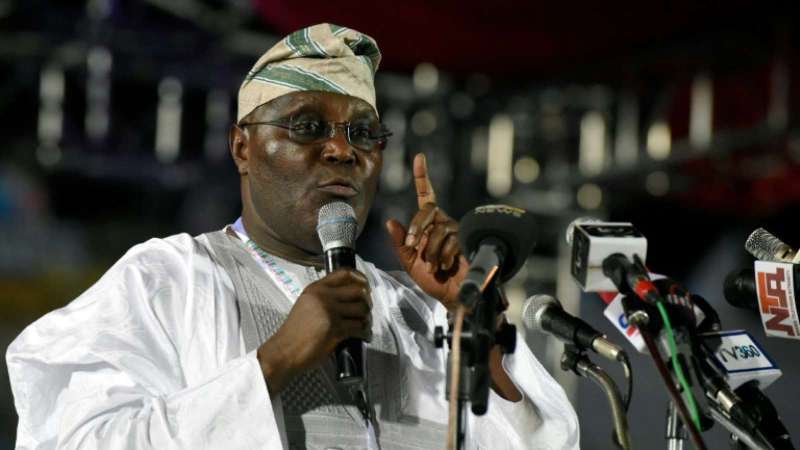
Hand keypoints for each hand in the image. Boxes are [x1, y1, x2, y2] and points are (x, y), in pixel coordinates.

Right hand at [256, 269, 371, 393]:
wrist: (285, 351)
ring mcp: (330, 312)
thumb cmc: (295, 332)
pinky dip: (365, 332)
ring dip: (367, 318)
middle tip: (366, 310)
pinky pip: (359, 327)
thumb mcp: (306, 304)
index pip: (344, 273)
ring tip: (364, 324)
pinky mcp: (335, 329)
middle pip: (358, 291)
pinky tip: (363, 335)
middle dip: (367, 302)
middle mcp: (323, 297)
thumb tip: (349, 297)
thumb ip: (324, 297)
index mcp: (316, 288)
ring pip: (362, 309)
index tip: (366, 286)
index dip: (360, 278)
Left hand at [385, 153, 467, 311]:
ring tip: (434, 265)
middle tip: (413, 246)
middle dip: (417, 228)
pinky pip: (451, 239)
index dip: (423, 177)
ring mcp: (456, 230)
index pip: (426, 196)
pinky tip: (446, 265)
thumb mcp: (409, 262)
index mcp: (429, 225)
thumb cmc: (433, 280)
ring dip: (432, 249)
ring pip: (439, 227)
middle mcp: (443, 222)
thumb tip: (391, 221)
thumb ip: (400, 243)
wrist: (452, 296)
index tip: (419, 158)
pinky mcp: (467, 239)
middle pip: (428, 209)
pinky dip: (444, 255)